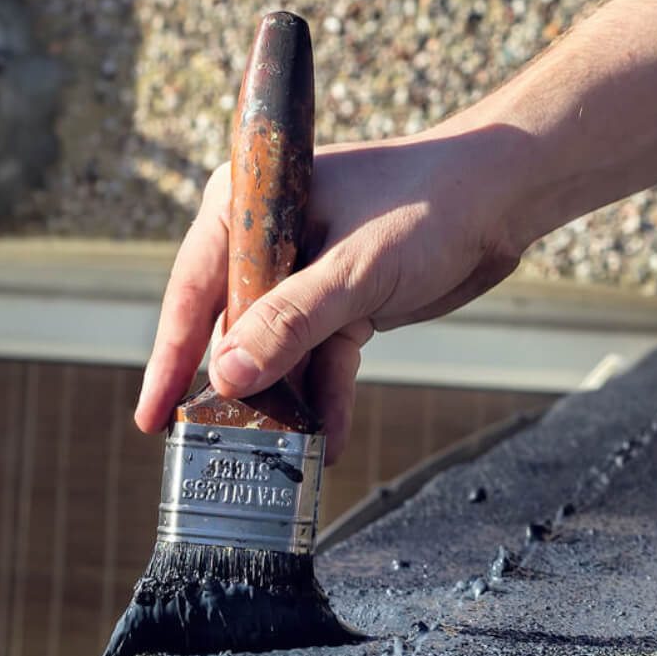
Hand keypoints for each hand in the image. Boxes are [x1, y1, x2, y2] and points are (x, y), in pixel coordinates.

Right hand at [134, 127, 526, 463]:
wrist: (503, 198)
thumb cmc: (429, 205)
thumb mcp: (355, 267)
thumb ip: (291, 321)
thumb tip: (226, 376)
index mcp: (251, 206)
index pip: (195, 288)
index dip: (172, 356)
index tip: (153, 415)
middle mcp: (269, 239)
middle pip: (232, 326)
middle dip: (229, 387)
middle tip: (210, 448)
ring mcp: (307, 274)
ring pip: (279, 350)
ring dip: (282, 402)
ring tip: (273, 456)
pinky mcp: (345, 302)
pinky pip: (324, 358)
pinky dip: (327, 397)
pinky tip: (326, 441)